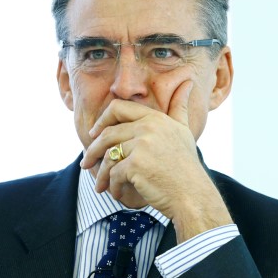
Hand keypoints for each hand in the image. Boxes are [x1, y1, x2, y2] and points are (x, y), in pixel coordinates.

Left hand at [81, 81, 232, 241]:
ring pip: (108, 156)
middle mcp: (148, 128)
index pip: (118, 108)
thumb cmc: (186, 165)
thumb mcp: (183, 131)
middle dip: (92, 151)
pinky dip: (112, 186)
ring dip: (100, 174)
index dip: (102, 120)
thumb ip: (179, 107)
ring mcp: (141, 146)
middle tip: (86, 163)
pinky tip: (116, 193)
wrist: (192, 194)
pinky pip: (113, 174)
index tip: (94, 134)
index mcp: (155, 118)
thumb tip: (188, 83)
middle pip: (107, 134)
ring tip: (100, 185)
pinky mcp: (135, 165)